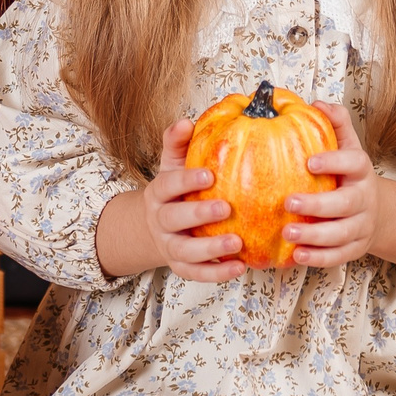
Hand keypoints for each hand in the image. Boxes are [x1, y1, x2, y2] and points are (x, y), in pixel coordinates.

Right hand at [138, 117, 246, 283]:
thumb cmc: (174, 191)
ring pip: (184, 251)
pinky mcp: (181, 267)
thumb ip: (178, 143)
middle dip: (198, 214)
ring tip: (237, 243)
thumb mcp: (172, 165)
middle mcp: (160, 220)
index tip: (209, 175)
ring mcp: (169, 246)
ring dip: (210, 249)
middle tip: (226, 208)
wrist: (155, 228)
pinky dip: (217, 273)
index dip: (186, 181)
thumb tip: (186, 121)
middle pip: (173, 219)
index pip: (167, 185)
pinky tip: (240, 267)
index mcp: (158, 193)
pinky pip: (197, 273)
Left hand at [282, 102, 377, 268]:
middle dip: (318, 205)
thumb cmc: (350, 174)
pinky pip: (338, 256)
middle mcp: (365, 199)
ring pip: (342, 234)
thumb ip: (335, 123)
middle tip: (288, 202)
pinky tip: (296, 255)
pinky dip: (318, 258)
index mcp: (361, 171)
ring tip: (288, 233)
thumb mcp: (348, 145)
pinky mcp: (356, 248)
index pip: (353, 163)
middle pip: (346, 204)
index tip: (309, 162)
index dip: (334, 162)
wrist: (379, 211)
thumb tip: (316, 103)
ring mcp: (362, 226)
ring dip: (315, 236)